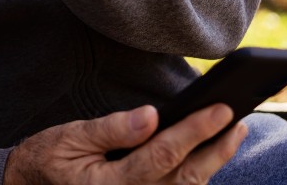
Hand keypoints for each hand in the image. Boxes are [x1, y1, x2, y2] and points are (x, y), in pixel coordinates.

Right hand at [3, 104, 247, 184]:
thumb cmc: (49, 158)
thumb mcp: (71, 136)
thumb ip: (111, 129)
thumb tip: (150, 116)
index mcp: (111, 184)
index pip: (162, 155)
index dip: (193, 131)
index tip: (218, 109)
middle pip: (185, 177)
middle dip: (215, 148)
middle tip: (237, 120)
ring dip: (213, 162)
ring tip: (233, 132)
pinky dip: (196, 175)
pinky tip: (209, 154)